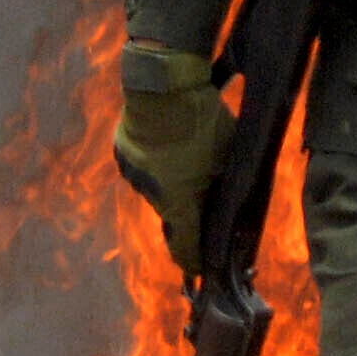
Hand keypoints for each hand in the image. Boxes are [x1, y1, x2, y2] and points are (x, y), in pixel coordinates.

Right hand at [113, 43, 225, 276]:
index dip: (192, 260)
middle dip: (188, 206)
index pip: (185, 246)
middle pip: (173, 211)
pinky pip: (145, 163)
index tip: (197, 271)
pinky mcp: (123, 151)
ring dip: (172, 178)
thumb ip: (228, 184)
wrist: (162, 84)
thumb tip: (233, 200)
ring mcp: (134, 173)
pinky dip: (157, 159)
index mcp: (178, 203)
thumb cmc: (203, 122)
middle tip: (205, 190)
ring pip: (158, 185)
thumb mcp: (229, 155)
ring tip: (189, 153)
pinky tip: (170, 139)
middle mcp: (151, 194)